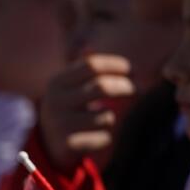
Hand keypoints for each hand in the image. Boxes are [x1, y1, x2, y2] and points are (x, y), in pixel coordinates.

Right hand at [40, 54, 135, 171]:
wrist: (48, 145)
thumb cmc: (70, 108)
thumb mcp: (71, 86)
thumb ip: (85, 68)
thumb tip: (90, 44)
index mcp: (58, 82)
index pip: (92, 65)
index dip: (117, 65)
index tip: (135, 70)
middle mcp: (56, 101)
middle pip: (102, 87)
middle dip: (127, 87)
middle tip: (140, 90)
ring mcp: (60, 124)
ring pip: (106, 116)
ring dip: (113, 117)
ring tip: (104, 119)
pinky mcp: (68, 145)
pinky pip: (105, 138)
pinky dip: (107, 137)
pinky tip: (96, 137)